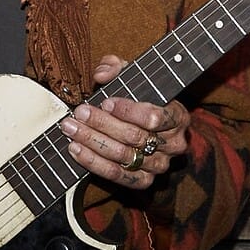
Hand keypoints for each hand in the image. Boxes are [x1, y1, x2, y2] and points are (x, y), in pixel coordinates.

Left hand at [60, 54, 189, 188]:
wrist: (147, 130)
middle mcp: (173, 144)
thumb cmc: (140, 99)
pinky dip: (93, 162)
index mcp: (178, 117)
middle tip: (79, 112)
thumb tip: (102, 73)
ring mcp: (159, 165)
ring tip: (71, 128)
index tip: (105, 102)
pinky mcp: (143, 181)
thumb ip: (117, 67)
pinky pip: (116, 175)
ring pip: (122, 155)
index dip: (127, 111)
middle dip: (101, 123)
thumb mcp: (134, 76)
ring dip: (92, 141)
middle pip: (134, 136)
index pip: (153, 118)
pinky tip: (76, 149)